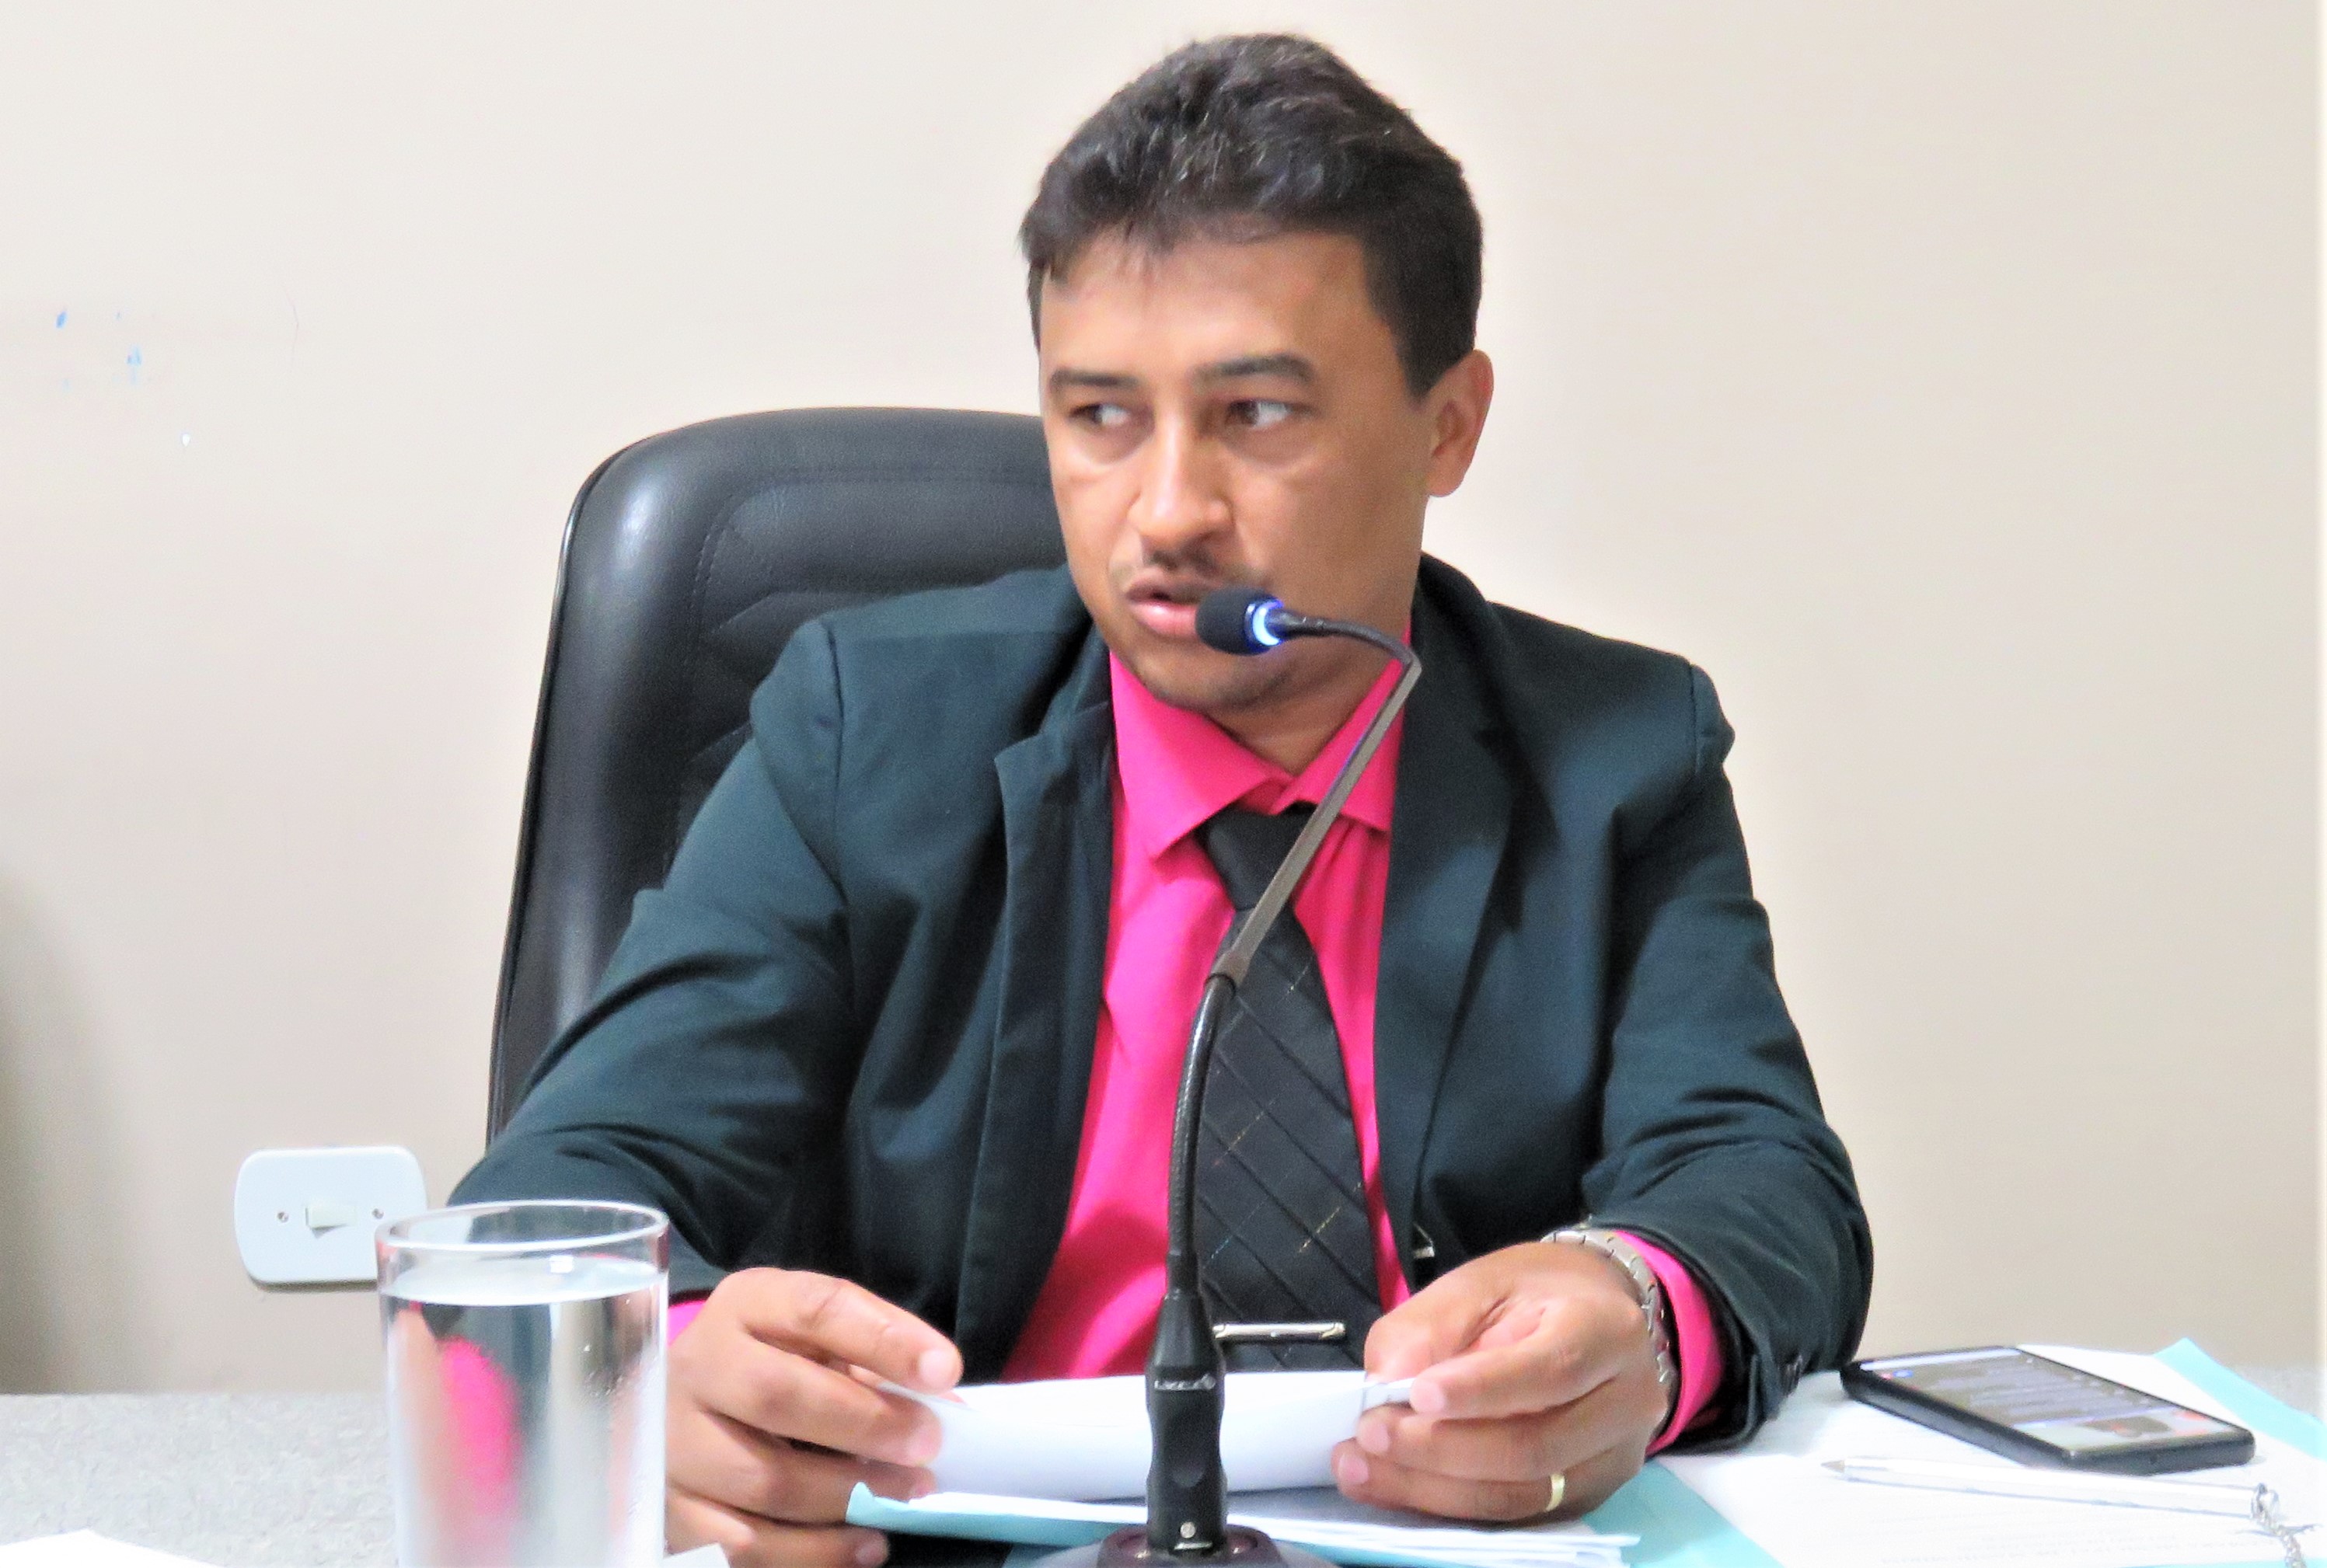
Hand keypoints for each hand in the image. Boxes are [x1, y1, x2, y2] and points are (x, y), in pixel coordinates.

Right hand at [665, 1267, 962, 1566]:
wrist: (687, 1409)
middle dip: (866, 1423)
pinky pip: (746, 1544)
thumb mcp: (818, 1343)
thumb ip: (876, 1364)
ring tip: (905, 1496)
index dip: (884, 1338)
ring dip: (849, 1496)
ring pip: (764, 1480)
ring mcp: (675, 1443)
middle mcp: (698, 1367)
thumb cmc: (776, 1366)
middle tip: (925, 1445)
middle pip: (777, 1393)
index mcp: (745, 1306)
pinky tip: (864, 1543)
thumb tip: (950, 1410)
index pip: (815, 1307)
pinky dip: (816, 1551)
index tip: (944, 1370)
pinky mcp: (672, 1512)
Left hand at [1332, 1241, 1668, 1521]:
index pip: (1549, 1372)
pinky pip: (1517, 1513)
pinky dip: (1449, 1504)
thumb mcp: (1479, 1282)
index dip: (1480, 1391)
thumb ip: (1429, 1326)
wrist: (1594, 1313)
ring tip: (1363, 1468)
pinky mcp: (1590, 1495)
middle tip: (1368, 1435)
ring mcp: (1614, 1458)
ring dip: (1433, 1488)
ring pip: (1521, 1494)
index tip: (1415, 1394)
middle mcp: (1627, 1403)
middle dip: (1439, 1449)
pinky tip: (1398, 1485)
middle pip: (1533, 1448)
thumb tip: (1384, 1382)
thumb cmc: (1535, 1293)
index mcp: (1606, 1331)